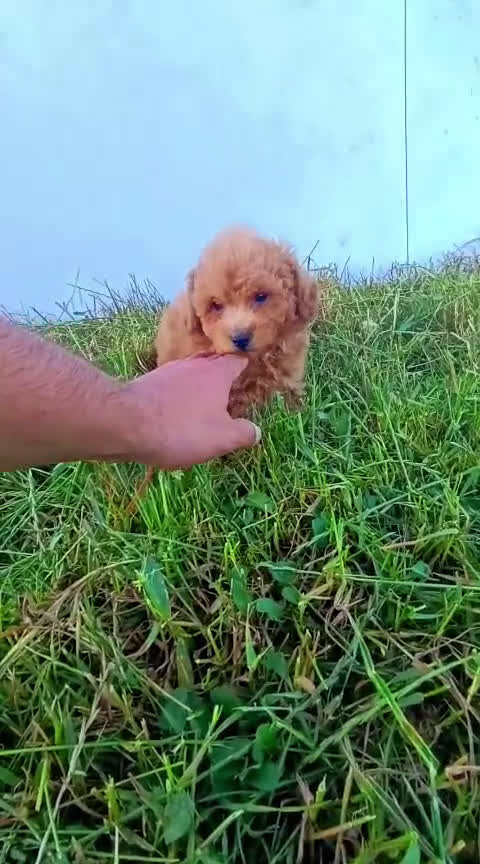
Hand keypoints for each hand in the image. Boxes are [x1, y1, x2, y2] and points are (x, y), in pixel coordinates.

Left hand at [121, 354, 260, 468]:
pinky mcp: (148, 382)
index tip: (249, 373)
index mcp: (217, 373)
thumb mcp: (222, 438)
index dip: (245, 366)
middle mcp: (193, 365)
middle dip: (221, 376)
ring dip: (197, 386)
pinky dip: (177, 395)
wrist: (125, 422)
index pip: (237, 361)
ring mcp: (168, 371)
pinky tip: (175, 411)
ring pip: (190, 374)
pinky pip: (171, 386)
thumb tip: (255, 431)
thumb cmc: (181, 428)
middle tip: (229, 391)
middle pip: (213, 364)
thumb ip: (243, 433)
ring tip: (202, 404)